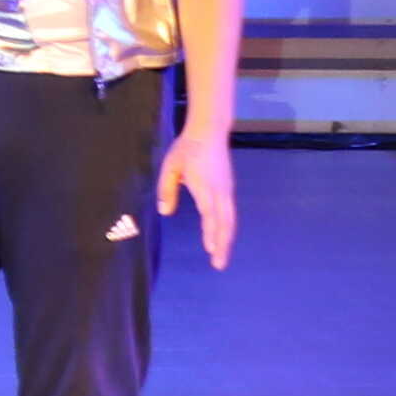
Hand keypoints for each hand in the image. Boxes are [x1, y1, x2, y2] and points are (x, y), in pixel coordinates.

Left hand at [159, 123, 236, 268]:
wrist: (210, 131)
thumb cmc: (187, 148)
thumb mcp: (170, 167)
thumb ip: (167, 189)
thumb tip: (165, 212)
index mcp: (206, 187)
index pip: (210, 215)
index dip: (211, 234)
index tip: (210, 250)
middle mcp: (221, 192)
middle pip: (225, 223)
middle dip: (223, 244)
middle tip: (219, 264)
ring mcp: (227, 190)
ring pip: (230, 219)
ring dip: (226, 239)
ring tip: (221, 256)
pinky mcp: (229, 188)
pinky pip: (230, 213)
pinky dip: (228, 227)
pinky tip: (223, 236)